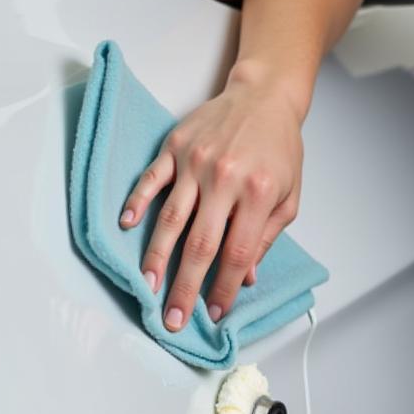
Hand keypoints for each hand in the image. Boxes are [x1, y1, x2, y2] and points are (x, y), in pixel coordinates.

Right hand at [119, 68, 303, 330]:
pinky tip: (125, 226)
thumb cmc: (278, 150)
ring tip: (147, 287)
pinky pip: (151, 179)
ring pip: (170, 218)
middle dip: (185, 287)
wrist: (264, 96)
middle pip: (200, 244)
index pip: (237, 253)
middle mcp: (225, 178)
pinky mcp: (174, 146)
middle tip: (173, 317)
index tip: (213, 313)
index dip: (224, 287)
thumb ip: (266, 239)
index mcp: (257, 194)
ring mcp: (195, 161)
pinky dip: (137, 203)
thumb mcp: (287, 198)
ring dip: (156, 257)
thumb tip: (245, 279)